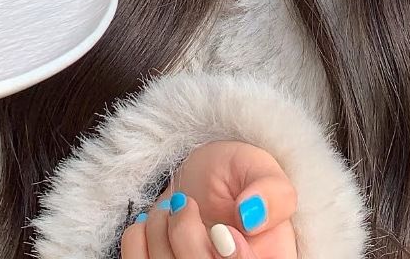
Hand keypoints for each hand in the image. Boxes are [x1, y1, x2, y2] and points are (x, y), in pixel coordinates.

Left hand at [121, 141, 296, 258]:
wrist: (200, 182)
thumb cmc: (235, 177)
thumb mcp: (260, 171)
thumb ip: (272, 192)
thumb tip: (251, 215)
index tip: (223, 230)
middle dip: (186, 237)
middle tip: (185, 203)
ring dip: (160, 231)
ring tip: (171, 207)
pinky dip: (137, 238)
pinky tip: (152, 223)